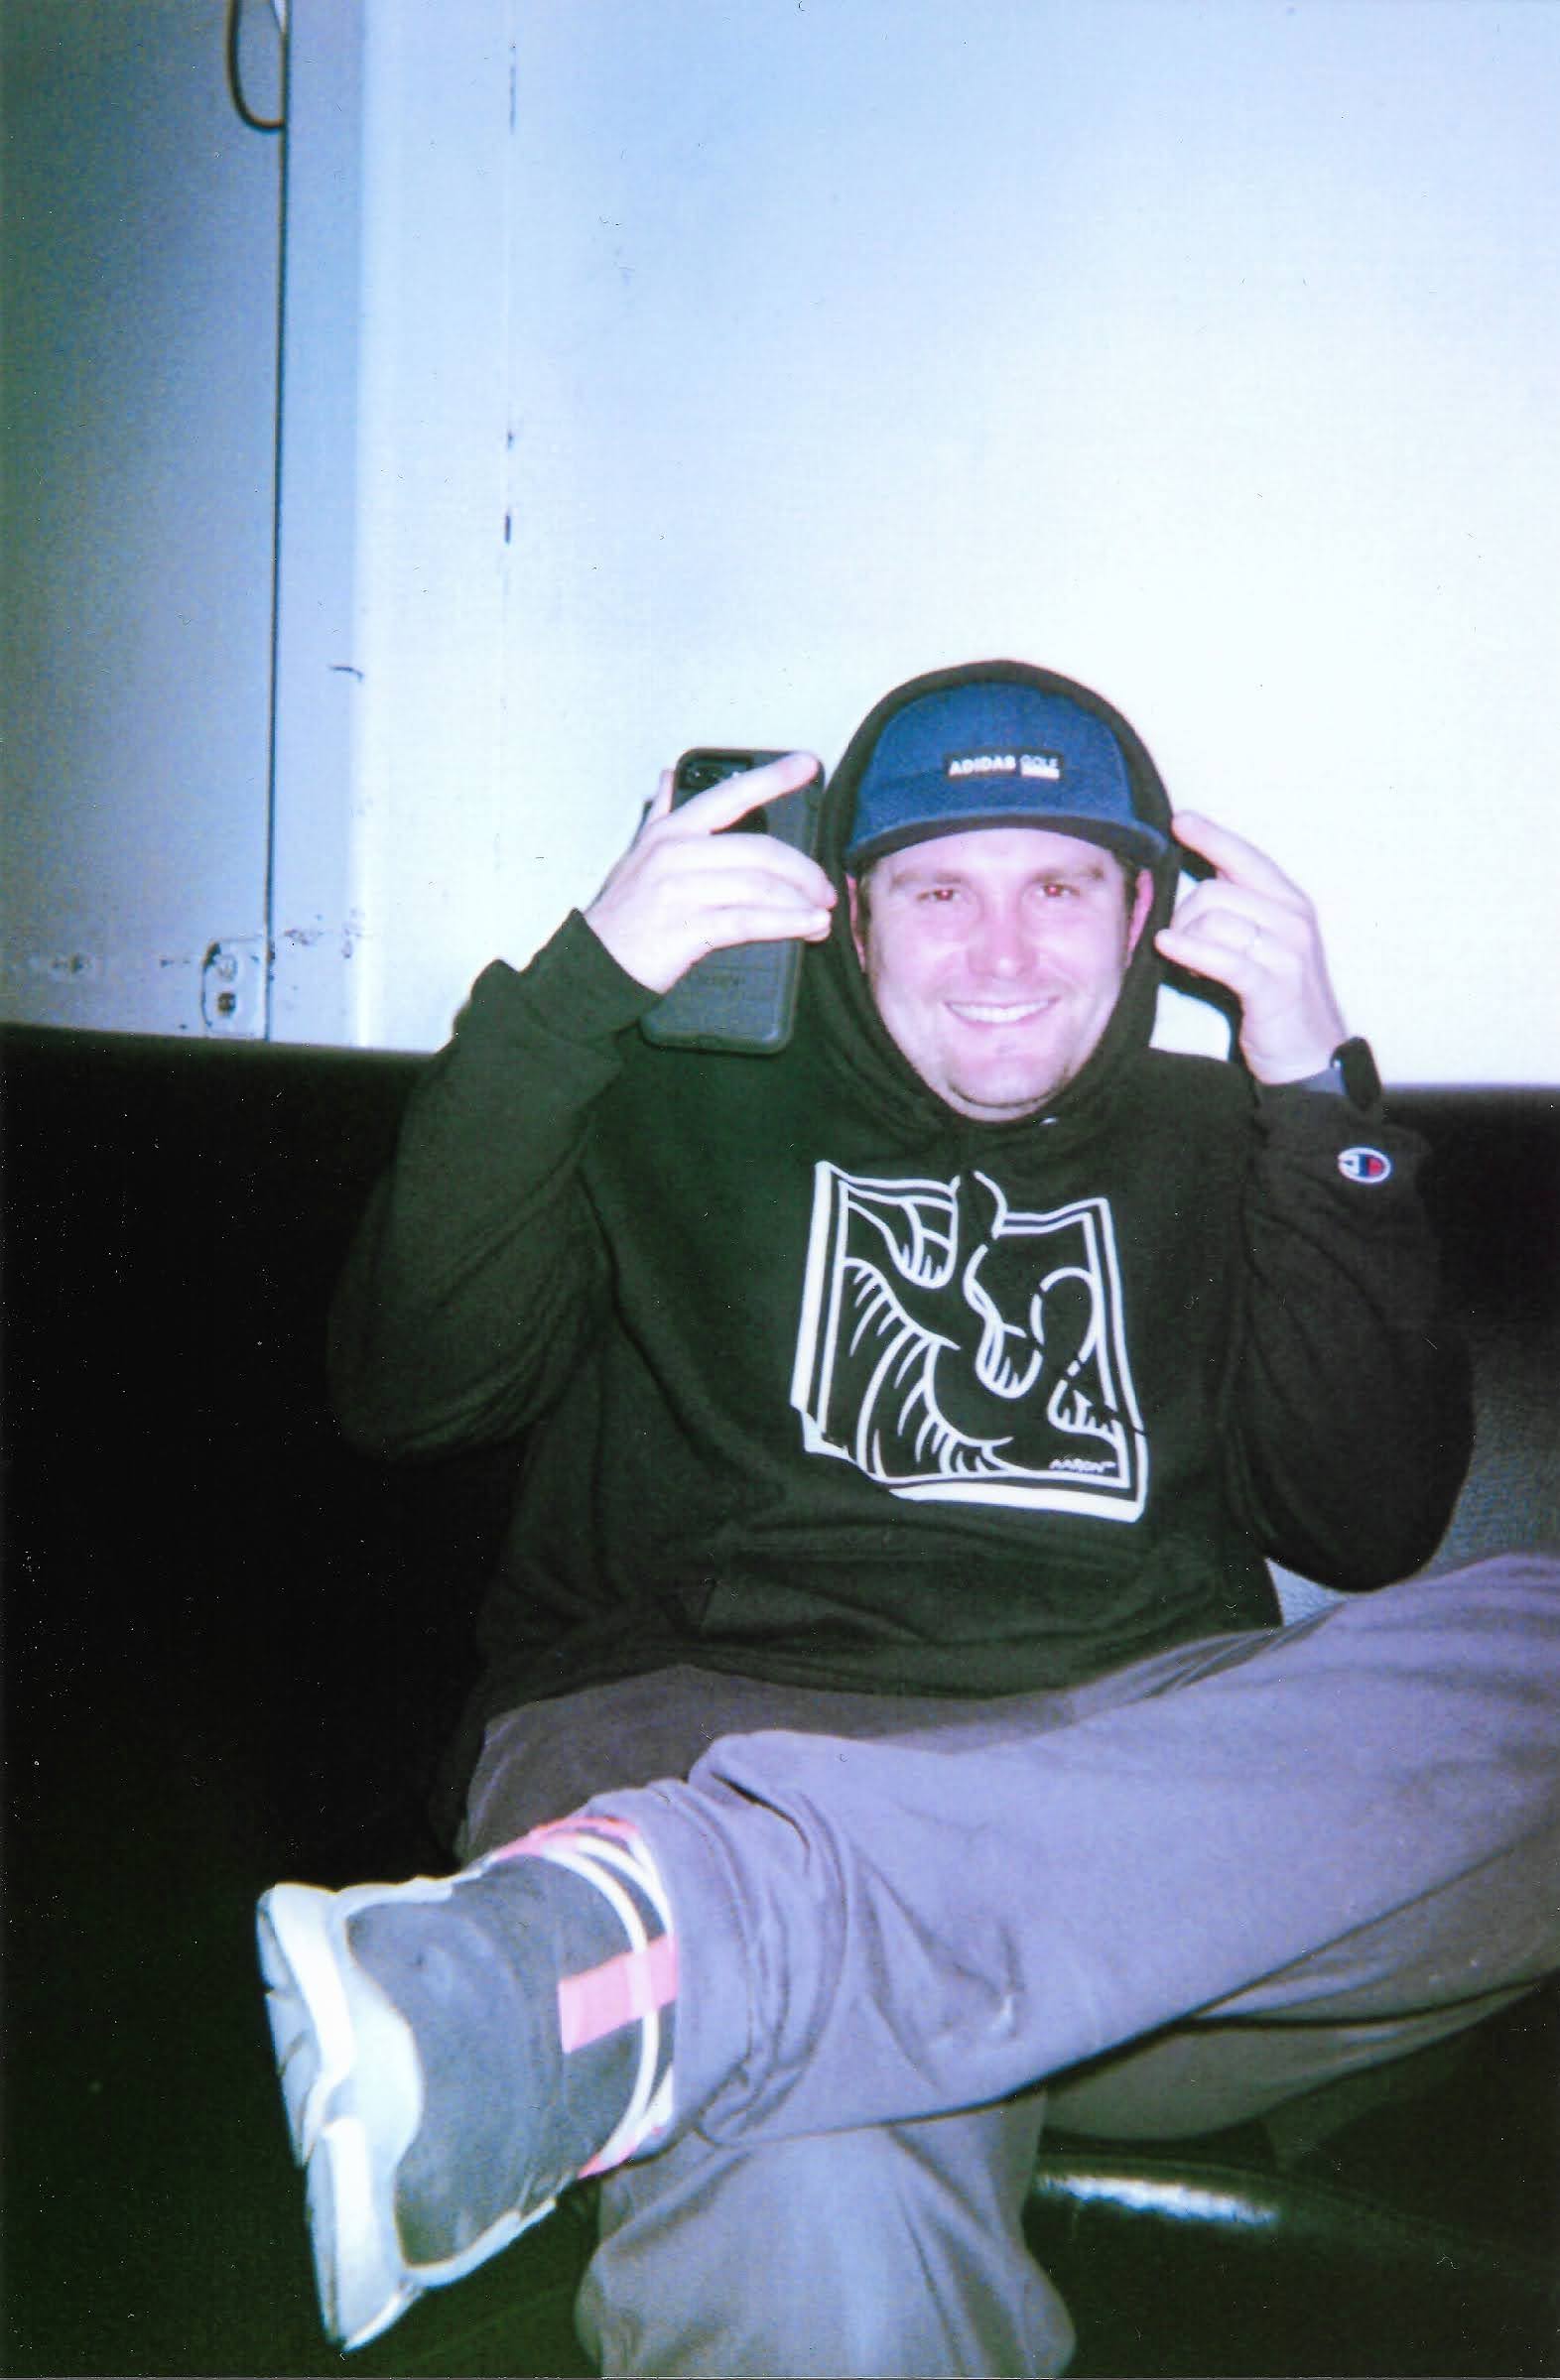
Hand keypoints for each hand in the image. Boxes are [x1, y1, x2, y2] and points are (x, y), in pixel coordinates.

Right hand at [584, 751, 834, 993]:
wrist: (596, 964)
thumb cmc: (624, 911)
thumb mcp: (637, 853)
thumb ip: (660, 815)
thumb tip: (668, 777)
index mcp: (672, 831)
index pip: (730, 795)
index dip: (772, 778)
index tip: (808, 765)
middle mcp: (677, 853)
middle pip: (761, 851)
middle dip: (804, 871)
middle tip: (826, 889)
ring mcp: (681, 890)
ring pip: (760, 886)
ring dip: (801, 901)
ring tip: (821, 914)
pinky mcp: (688, 928)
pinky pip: (750, 921)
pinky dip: (787, 924)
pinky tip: (809, 927)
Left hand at [1154, 812, 1346, 1083]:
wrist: (1310, 1056)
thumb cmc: (1276, 997)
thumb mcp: (1263, 943)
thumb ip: (1238, 909)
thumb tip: (1195, 880)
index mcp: (1290, 902)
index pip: (1246, 857)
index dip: (1212, 836)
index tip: (1180, 820)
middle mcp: (1294, 919)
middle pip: (1213, 892)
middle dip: (1185, 918)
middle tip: (1185, 949)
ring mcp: (1288, 951)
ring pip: (1212, 920)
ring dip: (1187, 944)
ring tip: (1192, 967)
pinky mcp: (1274, 986)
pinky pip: (1221, 956)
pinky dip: (1189, 950)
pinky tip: (1168, 949)